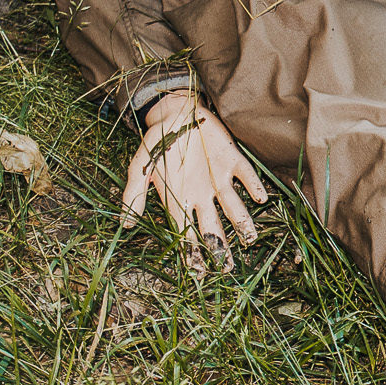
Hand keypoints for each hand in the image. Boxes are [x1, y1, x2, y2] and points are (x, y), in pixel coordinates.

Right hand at [121, 90, 268, 271]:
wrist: (176, 112)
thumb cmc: (157, 142)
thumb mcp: (140, 166)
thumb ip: (133, 193)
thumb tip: (124, 224)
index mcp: (179, 199)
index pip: (186, 233)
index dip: (191, 253)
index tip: (198, 272)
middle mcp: (202, 195)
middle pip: (213, 227)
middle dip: (220, 248)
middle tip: (227, 268)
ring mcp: (219, 179)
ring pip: (234, 206)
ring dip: (243, 222)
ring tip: (250, 238)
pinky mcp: (233, 160)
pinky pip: (246, 176)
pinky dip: (253, 186)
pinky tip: (261, 197)